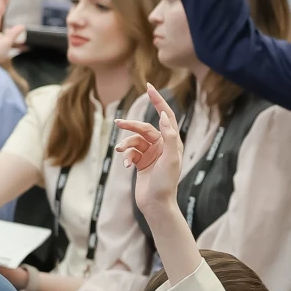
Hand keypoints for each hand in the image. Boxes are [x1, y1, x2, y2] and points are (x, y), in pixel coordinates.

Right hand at [115, 84, 186, 214]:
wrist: (156, 205)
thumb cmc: (166, 183)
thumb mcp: (170, 159)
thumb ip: (169, 137)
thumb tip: (164, 116)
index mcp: (173, 142)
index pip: (166, 116)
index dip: (158, 100)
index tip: (149, 86)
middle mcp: (163, 146)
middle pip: (144, 128)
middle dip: (131, 127)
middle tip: (118, 123)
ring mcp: (151, 154)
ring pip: (134, 141)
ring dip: (126, 145)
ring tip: (120, 152)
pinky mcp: (142, 162)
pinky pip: (130, 153)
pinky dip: (127, 157)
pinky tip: (127, 166)